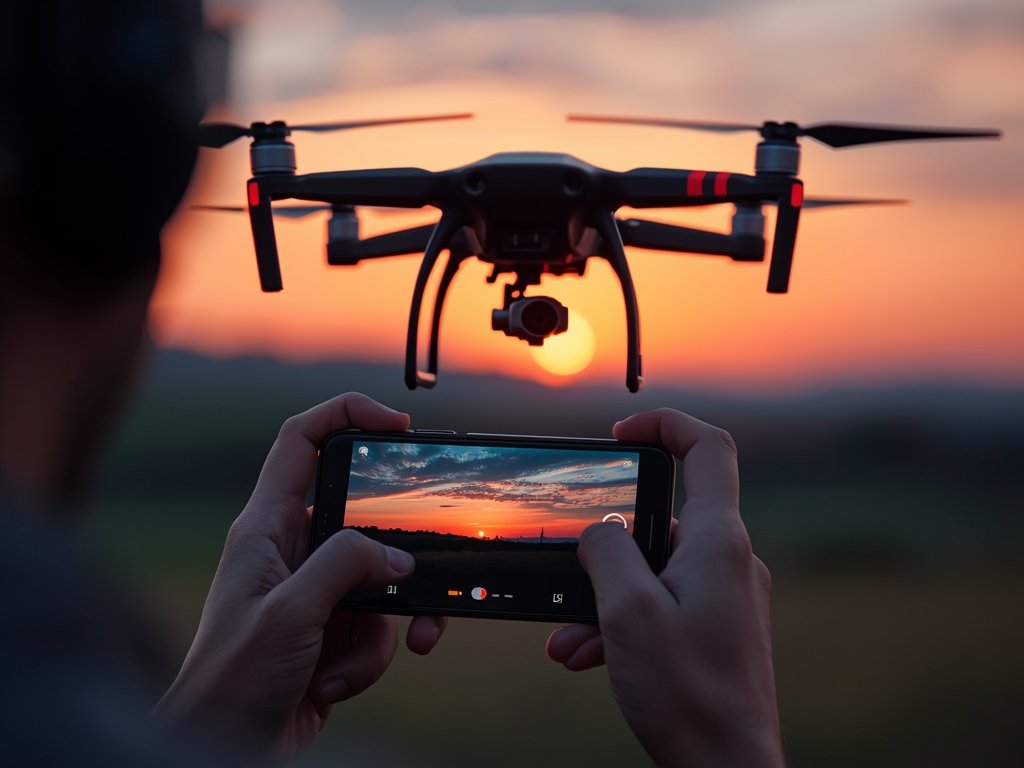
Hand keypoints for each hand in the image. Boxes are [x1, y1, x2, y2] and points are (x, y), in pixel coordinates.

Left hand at [155, 393, 445, 763]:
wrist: (223, 746)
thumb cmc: (232, 679)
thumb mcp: (291, 613)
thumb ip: (345, 567)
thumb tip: (395, 554)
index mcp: (265, 528)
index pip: (301, 441)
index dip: (346, 415)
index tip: (397, 423)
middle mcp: (291, 551)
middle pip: (361, 518)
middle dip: (391, 552)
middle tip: (413, 566)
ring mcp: (314, 592)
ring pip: (380, 579)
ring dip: (379, 628)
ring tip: (345, 662)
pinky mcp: (332, 631)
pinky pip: (377, 626)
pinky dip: (367, 659)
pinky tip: (331, 685)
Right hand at [546, 408, 783, 767]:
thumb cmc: (688, 694)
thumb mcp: (628, 612)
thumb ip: (607, 551)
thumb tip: (600, 527)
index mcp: (718, 542)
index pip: (709, 449)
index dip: (666, 425)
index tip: (621, 434)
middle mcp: (728, 562)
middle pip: (661, 519)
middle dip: (605, 548)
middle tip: (569, 578)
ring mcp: (725, 597)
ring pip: (652, 570)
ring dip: (604, 598)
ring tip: (569, 638)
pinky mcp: (716, 628)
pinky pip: (662, 604)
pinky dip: (622, 622)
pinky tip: (587, 656)